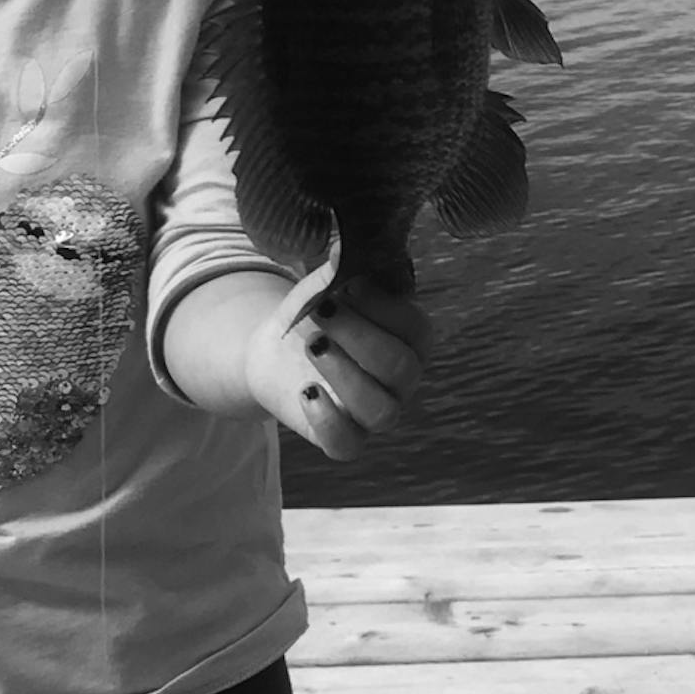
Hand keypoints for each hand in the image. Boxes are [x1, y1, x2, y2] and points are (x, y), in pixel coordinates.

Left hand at [243, 258, 429, 457]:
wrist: (277, 348)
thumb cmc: (316, 312)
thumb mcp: (326, 284)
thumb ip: (341, 268)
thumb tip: (345, 248)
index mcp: (410, 340)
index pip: (417, 330)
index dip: (386, 309)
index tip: (349, 286)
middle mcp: (401, 381)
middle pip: (400, 368)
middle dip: (358, 336)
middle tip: (321, 311)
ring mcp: (375, 413)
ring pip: (382, 411)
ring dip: (345, 375)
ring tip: (312, 344)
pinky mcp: (342, 437)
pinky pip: (348, 445)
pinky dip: (329, 422)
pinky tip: (306, 393)